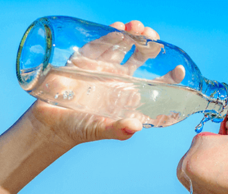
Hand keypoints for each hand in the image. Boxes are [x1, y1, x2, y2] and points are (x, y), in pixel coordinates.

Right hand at [26, 21, 184, 145]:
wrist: (48, 122)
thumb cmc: (78, 129)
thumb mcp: (99, 129)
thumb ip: (116, 130)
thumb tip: (134, 127)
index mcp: (129, 95)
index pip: (155, 83)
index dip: (169, 76)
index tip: (179, 69)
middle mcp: (119, 79)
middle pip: (141, 56)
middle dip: (149, 44)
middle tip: (154, 37)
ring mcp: (103, 67)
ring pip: (123, 45)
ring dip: (133, 34)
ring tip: (137, 28)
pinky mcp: (85, 59)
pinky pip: (101, 42)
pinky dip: (111, 34)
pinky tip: (119, 28)